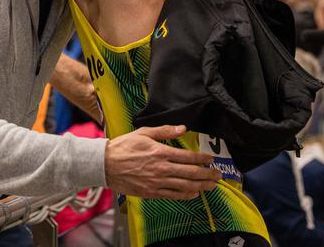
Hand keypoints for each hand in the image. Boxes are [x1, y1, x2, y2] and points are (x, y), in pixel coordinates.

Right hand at [105, 125, 219, 199]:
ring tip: (212, 186)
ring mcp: (157, 182)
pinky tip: (194, 194)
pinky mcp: (151, 192)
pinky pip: (173, 195)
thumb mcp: (143, 132)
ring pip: (185, 186)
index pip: (188, 156)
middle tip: (218, 175)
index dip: (202, 159)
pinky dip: (186, 195)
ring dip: (201, 186)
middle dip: (207, 174)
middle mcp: (161, 168)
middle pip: (191, 173)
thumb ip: (165, 131)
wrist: (105, 164)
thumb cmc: (123, 147)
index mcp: (160, 152)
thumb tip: (183, 129)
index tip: (211, 159)